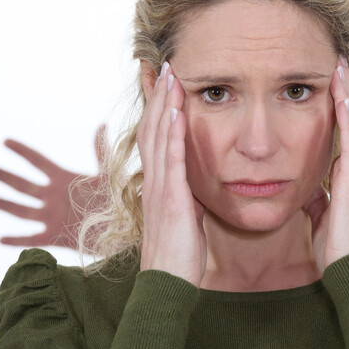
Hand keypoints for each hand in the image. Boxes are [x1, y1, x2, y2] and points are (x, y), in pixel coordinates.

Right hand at [0, 125, 108, 248]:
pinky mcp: (56, 237)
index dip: (23, 152)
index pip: (39, 162)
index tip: (5, 141)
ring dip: (2, 203)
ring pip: (21, 210)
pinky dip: (16, 240)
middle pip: (23, 185)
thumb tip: (102, 124)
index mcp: (64, 180)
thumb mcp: (108, 174)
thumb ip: (101, 151)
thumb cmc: (117, 200)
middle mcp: (54, 197)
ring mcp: (53, 217)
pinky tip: (0, 239)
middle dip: (3, 176)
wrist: (125, 228)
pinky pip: (32, 239)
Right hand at [137, 62, 206, 286]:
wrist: (168, 285)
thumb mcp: (184, 218)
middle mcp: (154, 181)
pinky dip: (172, 134)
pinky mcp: (172, 201)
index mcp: (158, 184)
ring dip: (163, 104)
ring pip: (158, 137)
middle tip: (161, 64)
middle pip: (151, 128)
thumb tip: (196, 186)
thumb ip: (187, 197)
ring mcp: (160, 189)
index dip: (156, 107)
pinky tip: (176, 113)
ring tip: (169, 74)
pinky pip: (171, 161)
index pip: (155, 137)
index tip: (160, 80)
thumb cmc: (180, 255)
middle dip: (157, 95)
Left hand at [304, 57, 348, 271]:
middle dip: (346, 88)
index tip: (329, 79)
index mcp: (346, 176)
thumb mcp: (320, 218)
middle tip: (338, 58)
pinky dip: (348, 118)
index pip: (344, 130)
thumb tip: (305, 190)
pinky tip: (342, 96)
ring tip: (340, 65)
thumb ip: (316, 200)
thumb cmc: (337, 249)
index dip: (339, 103)